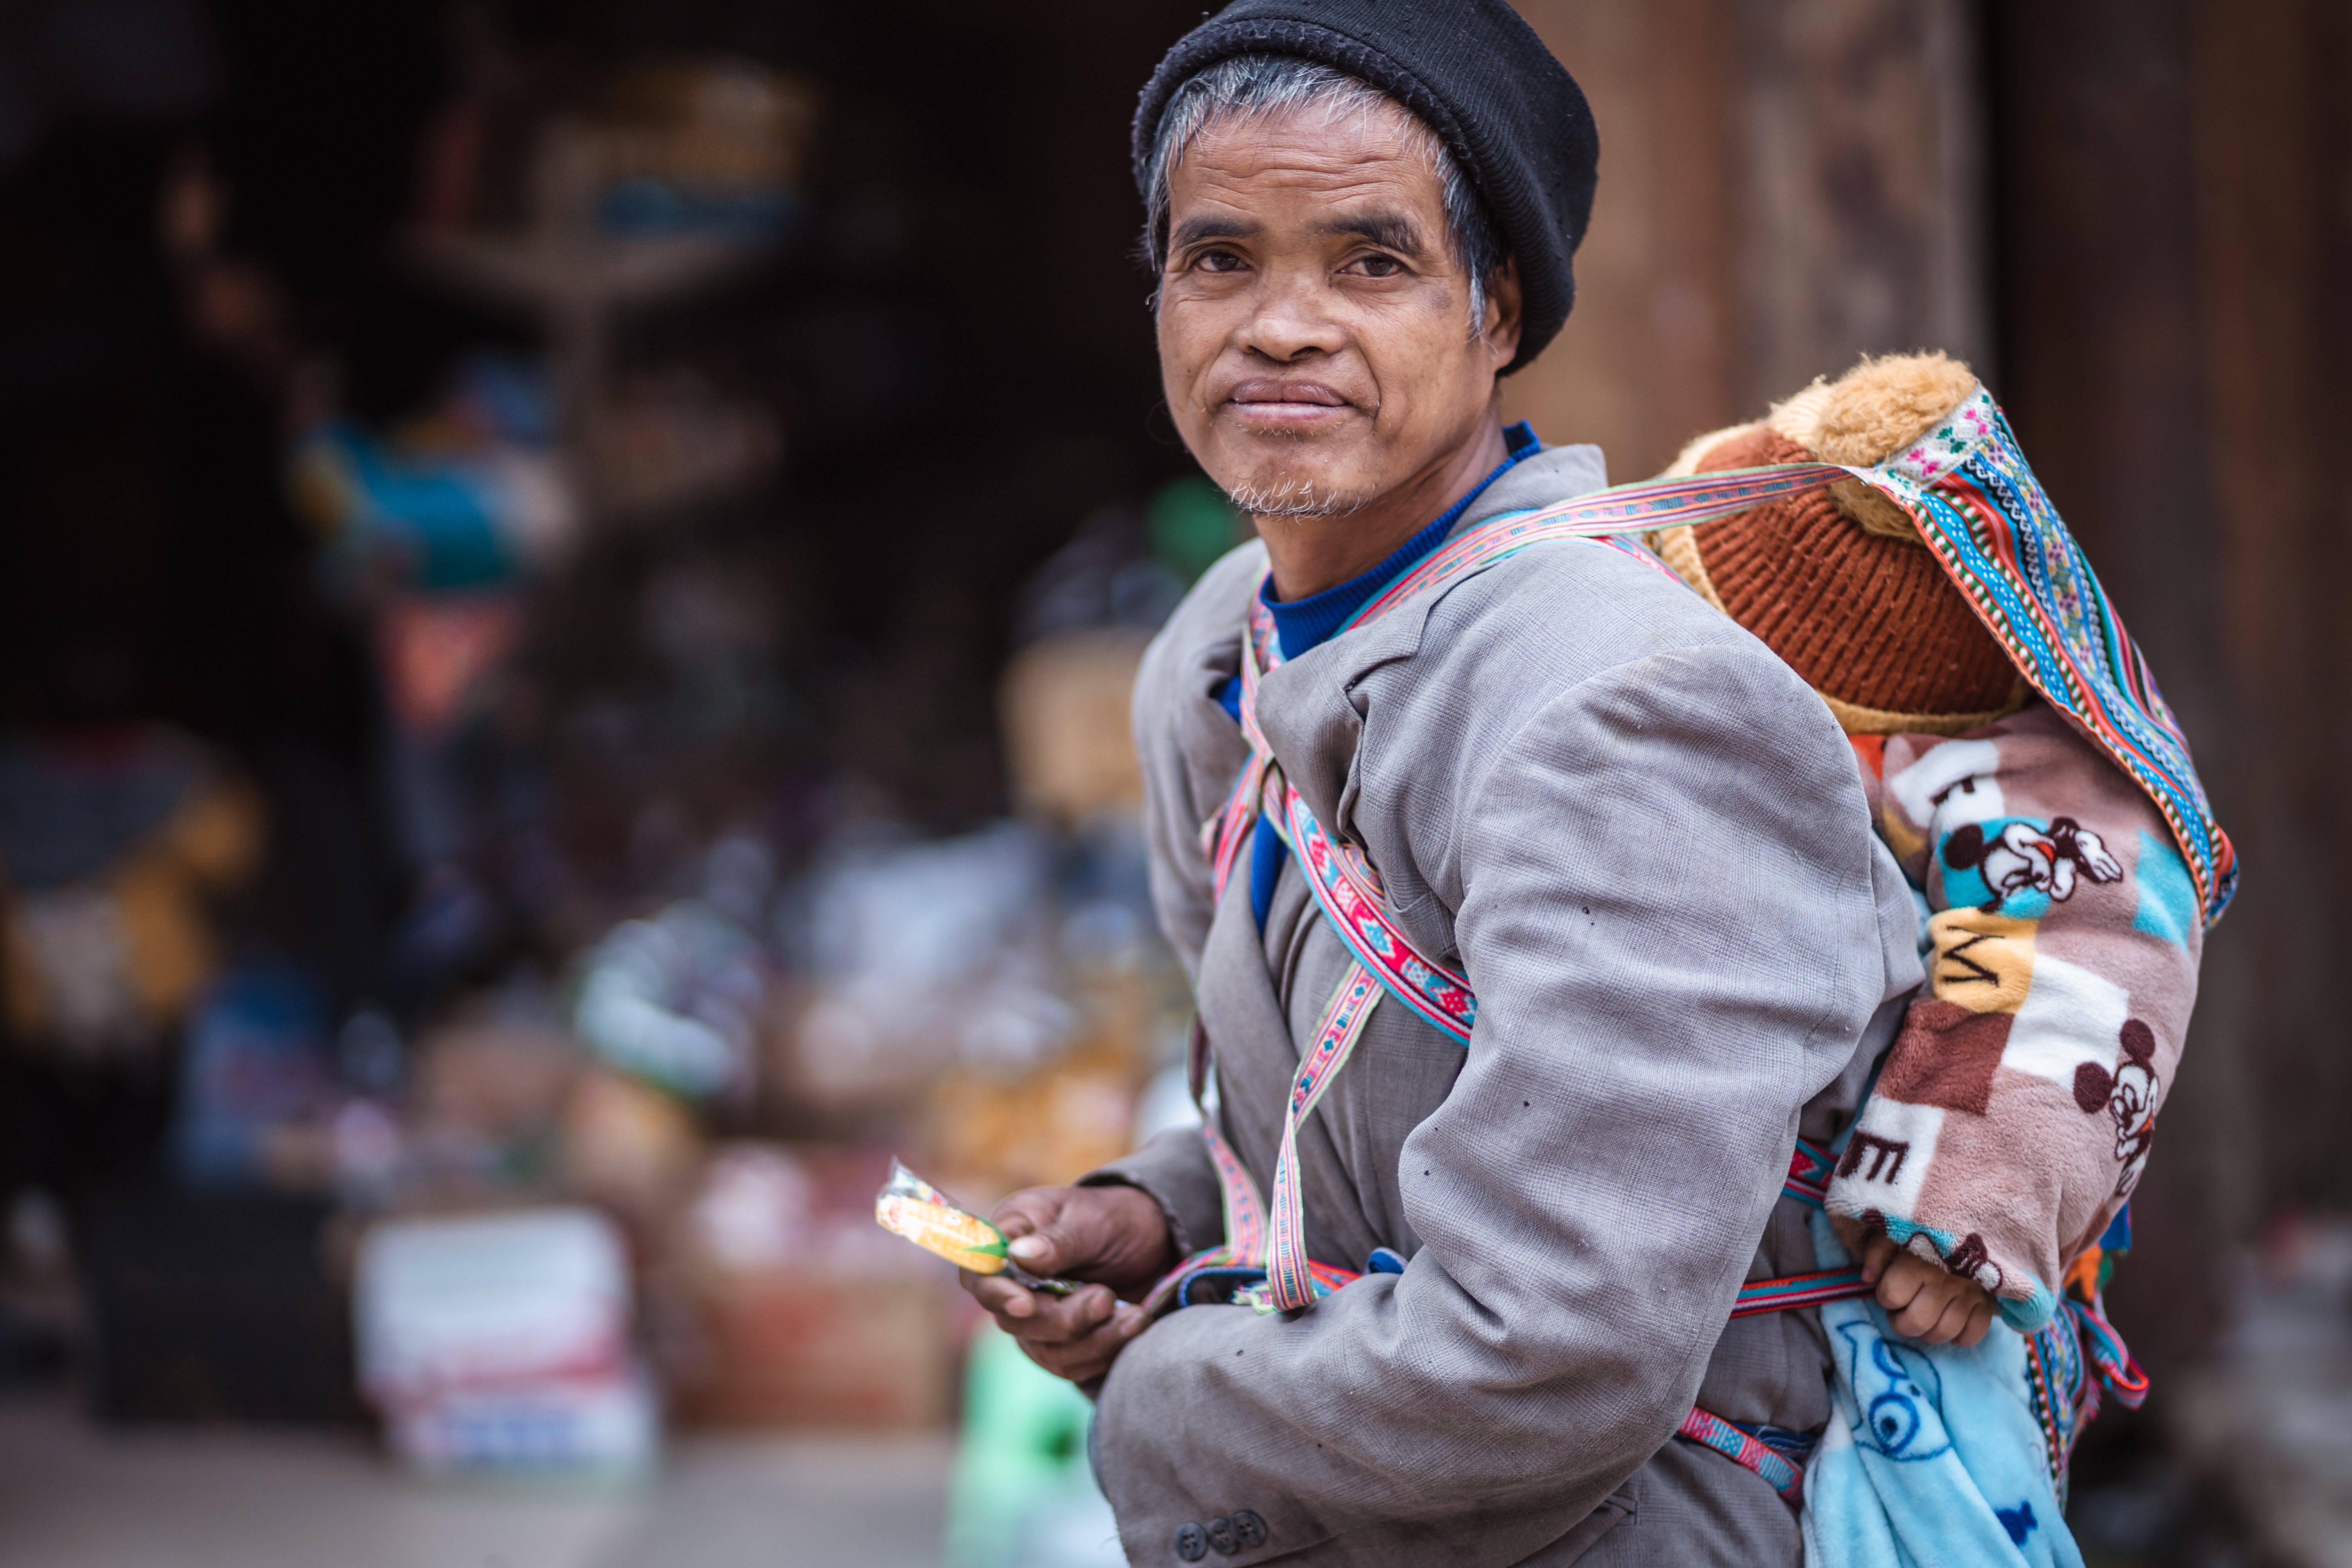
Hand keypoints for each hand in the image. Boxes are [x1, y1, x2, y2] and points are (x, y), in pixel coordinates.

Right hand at [961, 1184, 1176, 1385]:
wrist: (1152, 1240)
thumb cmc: (1116, 1217)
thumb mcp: (1093, 1218)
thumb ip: (1058, 1239)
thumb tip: (1018, 1255)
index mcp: (1011, 1235)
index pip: (979, 1273)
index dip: (996, 1294)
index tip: (1027, 1305)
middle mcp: (1014, 1280)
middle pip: (1013, 1321)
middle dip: (1064, 1318)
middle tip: (1107, 1297)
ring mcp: (1036, 1315)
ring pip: (1044, 1350)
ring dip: (1093, 1340)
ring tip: (1135, 1316)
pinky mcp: (1061, 1342)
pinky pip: (1069, 1365)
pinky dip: (1103, 1353)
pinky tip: (1133, 1328)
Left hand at [1834, 1217, 1996, 1346]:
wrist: (1976, 1215)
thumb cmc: (1927, 1224)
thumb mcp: (1895, 1228)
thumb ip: (1877, 1251)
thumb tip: (1867, 1279)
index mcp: (1917, 1262)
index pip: (1891, 1296)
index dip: (1885, 1296)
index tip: (1888, 1288)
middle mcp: (1943, 1282)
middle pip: (1915, 1323)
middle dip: (1901, 1321)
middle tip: (1902, 1309)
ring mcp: (1968, 1294)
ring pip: (1943, 1333)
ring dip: (1928, 1331)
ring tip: (1924, 1315)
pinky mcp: (1988, 1301)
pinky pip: (1973, 1334)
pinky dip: (1961, 1336)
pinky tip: (1951, 1322)